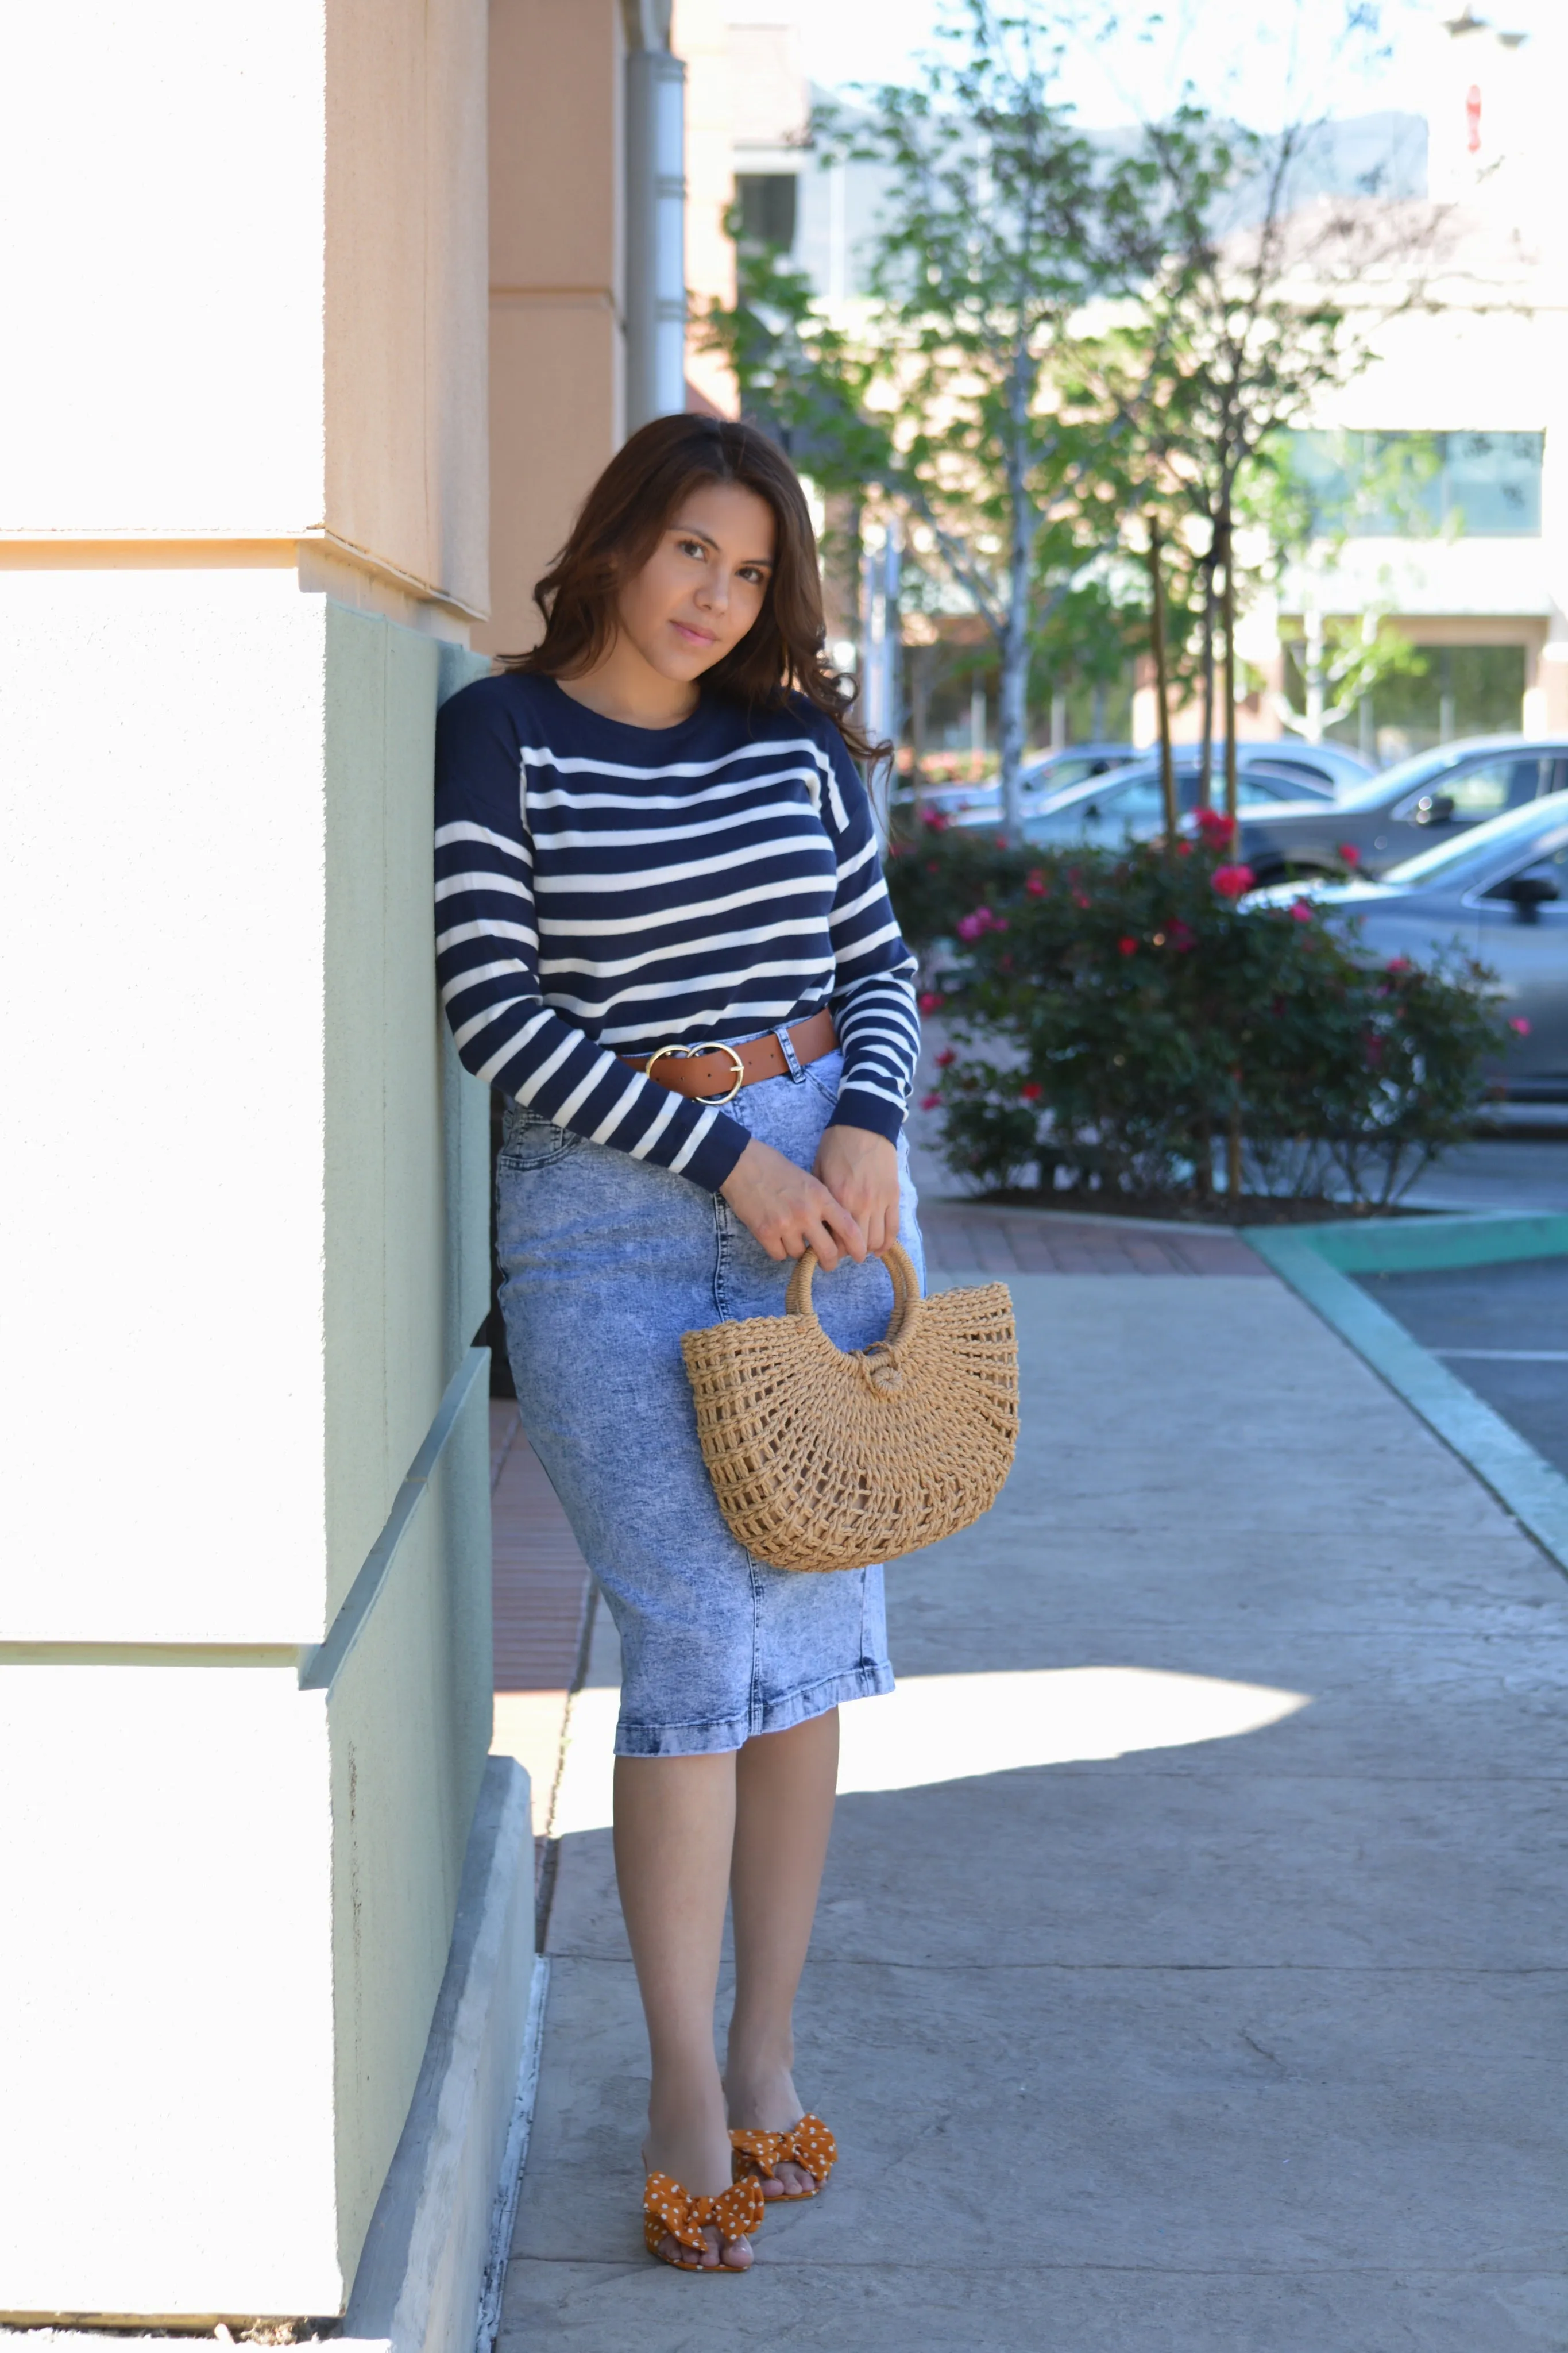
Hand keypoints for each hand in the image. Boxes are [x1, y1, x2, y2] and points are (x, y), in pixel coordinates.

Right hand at [719, 1138, 866, 1268]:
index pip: (849, 1229)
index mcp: (821, 1197)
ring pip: (800, 1255)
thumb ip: (823, 1203)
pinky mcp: (764, 1233)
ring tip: (792, 1237)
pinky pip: (780, 1255)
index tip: (859, 1255)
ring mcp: (785, 1224)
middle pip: (828, 1252)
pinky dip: (779, 1250)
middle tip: (828, 1262)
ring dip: (799, 1251)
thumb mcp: (809, 1179)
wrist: (741, 1163)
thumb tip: (835, 1229)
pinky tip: (776, 1237)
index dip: (858, 1248)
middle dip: (830, 1262)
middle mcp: (806, 1213)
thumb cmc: (775, 1167)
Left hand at [814, 1125, 900, 1256]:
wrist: (864, 1125)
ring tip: (859, 1249)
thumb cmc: (836, 1145)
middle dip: (847, 1253)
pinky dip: (887, 1243)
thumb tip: (817, 1224)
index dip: (829, 1249)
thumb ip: (820, 1198)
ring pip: (876, 1240)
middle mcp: (860, 1203)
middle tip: (841, 1252)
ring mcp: (880, 1201)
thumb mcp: (818, 1170)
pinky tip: (879, 1249)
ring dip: (867, 1249)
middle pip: (855, 1244)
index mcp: (837, 1197)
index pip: (834, 1237)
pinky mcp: (893, 1196)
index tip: (825, 1248)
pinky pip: (893, 1228)